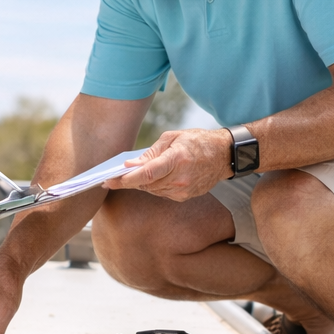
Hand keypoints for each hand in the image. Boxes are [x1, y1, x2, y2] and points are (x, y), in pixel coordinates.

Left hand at [104, 128, 232, 200]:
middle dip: (128, 181)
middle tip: (112, 178)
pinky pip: (161, 193)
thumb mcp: (172, 137)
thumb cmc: (197, 141)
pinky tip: (153, 178)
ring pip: (152, 190)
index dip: (126, 179)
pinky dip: (154, 186)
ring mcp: (184, 190)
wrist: (224, 155)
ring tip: (134, 174)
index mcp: (177, 159)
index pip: (147, 174)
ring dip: (141, 183)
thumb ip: (150, 152)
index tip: (109, 181)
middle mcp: (180, 178)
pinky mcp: (185, 197)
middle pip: (146, 184)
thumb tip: (130, 165)